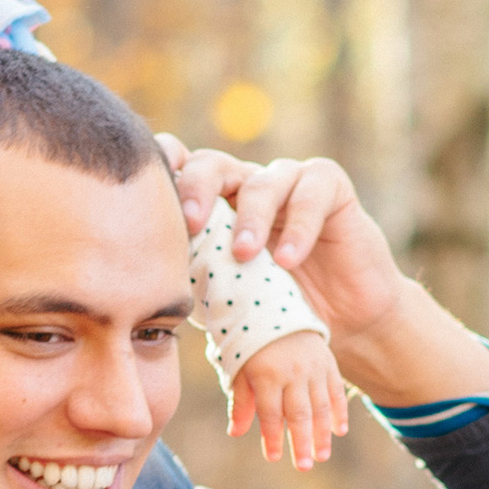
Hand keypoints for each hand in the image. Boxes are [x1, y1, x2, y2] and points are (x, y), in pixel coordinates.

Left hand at [166, 144, 408, 353]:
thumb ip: (193, 281)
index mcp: (213, 203)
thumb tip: (144, 292)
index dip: (164, 171)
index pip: (180, 171)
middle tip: (189, 223)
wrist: (344, 324)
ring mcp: (288, 181)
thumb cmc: (278, 309)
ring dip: (250, 218)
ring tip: (243, 255)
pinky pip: (311, 192)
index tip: (145, 194)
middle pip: (212, 164)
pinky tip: (288, 260)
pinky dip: (298, 226)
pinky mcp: (329, 186)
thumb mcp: (226, 296)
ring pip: (261, 181)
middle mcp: (246, 184)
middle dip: (196, 188)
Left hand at [230, 324, 348, 470]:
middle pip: (299, 413)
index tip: (274, 457)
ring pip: (321, 405)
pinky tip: (339, 431)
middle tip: (304, 466)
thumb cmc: (252, 349)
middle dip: (302, 442)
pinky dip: (339, 411)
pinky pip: (336, 391)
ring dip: (323, 433)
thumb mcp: (239, 372)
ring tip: (322, 456)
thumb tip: (236, 433)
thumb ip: (240, 402)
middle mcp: (293, 372)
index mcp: (267, 375)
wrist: (276, 311)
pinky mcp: (328, 363)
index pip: (270, 413)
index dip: (272, 436)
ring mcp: (313, 368)